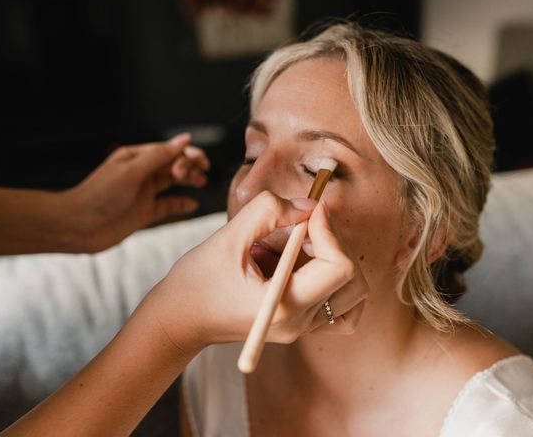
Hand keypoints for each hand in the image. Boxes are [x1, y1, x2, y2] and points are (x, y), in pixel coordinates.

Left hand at [64, 134, 208, 252]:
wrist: (78, 226)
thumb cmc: (100, 195)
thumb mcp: (132, 171)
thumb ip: (160, 155)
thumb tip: (184, 139)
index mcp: (136, 157)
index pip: (169, 150)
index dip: (187, 154)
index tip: (198, 163)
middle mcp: (141, 173)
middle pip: (173, 164)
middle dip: (189, 165)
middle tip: (200, 173)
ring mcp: (144, 193)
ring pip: (173, 182)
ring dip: (189, 180)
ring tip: (202, 182)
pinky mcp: (145, 212)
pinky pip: (168, 205)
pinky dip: (181, 203)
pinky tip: (192, 204)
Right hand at [148, 191, 368, 353]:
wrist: (179, 320)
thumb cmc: (196, 282)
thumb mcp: (228, 237)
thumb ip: (269, 211)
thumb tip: (309, 204)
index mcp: (284, 307)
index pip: (339, 267)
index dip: (329, 230)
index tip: (310, 208)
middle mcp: (299, 323)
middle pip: (353, 280)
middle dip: (334, 241)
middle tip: (304, 222)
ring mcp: (301, 328)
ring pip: (351, 292)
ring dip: (334, 258)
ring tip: (300, 245)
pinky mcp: (298, 323)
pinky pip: (338, 305)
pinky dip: (333, 279)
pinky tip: (306, 263)